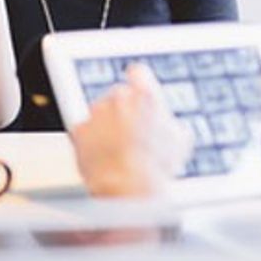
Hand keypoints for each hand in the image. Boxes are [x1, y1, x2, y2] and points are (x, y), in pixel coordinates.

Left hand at [70, 64, 192, 197]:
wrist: (128, 187)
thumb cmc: (156, 166)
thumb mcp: (180, 141)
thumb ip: (172, 124)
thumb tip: (172, 127)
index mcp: (145, 95)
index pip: (138, 73)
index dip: (139, 82)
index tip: (138, 90)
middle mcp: (118, 97)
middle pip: (118, 95)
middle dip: (123, 111)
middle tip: (131, 133)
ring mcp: (96, 113)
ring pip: (100, 114)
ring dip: (106, 126)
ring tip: (118, 150)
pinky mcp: (80, 130)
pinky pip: (85, 131)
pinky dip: (91, 141)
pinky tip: (103, 156)